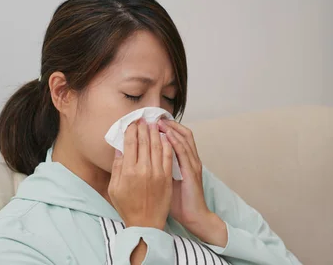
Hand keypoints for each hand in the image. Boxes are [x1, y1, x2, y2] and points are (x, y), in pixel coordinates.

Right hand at [108, 119, 173, 229]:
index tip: (132, 123)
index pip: (130, 143)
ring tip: (153, 124)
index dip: (131, 130)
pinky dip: (167, 144)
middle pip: (144, 141)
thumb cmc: (127, 207)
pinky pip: (168, 156)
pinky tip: (165, 137)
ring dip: (155, 132)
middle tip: (143, 120)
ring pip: (157, 146)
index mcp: (128, 171)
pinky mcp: (167, 177)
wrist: (146, 224)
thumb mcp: (114, 189)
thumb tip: (120, 149)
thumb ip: (117, 167)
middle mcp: (143, 169)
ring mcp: (157, 173)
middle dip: (143, 128)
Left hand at [157, 119, 227, 246]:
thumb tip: (138, 157)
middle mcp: (190, 158)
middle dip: (168, 123)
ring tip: (159, 121)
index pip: (175, 137)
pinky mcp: (193, 171)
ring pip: (184, 139)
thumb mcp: (165, 180)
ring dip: (172, 128)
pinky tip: (167, 135)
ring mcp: (193, 163)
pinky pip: (184, 153)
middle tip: (154, 116)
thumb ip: (157, 167)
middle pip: (182, 133)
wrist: (194, 216)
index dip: (165, 127)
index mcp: (184, 160)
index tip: (151, 121)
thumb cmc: (178, 201)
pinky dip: (176, 142)